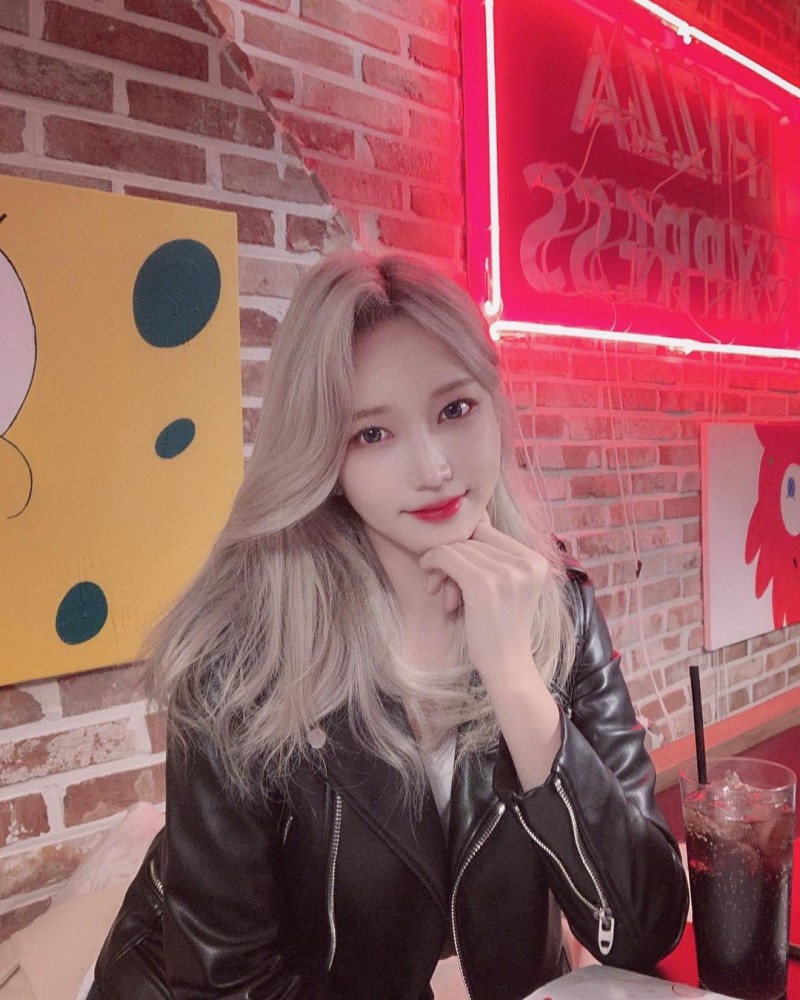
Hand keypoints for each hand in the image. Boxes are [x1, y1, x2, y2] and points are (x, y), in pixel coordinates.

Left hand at [418, 515, 548, 682]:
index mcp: (536, 560)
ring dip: (441, 566)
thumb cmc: (500, 629)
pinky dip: (433, 563)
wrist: (507, 667)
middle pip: (472, 538)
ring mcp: (508, 573)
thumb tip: (476, 514)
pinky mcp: (485, 584)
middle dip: (452, 558)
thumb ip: (492, 554)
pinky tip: (431, 581)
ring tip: (443, 593)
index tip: (454, 571)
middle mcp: (527, 562)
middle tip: (442, 586)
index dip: (465, 547)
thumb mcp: (505, 587)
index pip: (487, 532)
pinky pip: (447, 556)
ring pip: (457, 547)